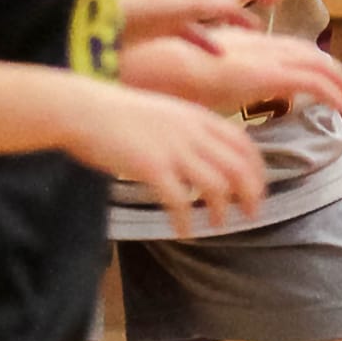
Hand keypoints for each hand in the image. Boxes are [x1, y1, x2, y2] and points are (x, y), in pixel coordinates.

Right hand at [63, 81, 266, 234]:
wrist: (84, 109)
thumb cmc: (119, 114)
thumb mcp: (166, 114)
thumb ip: (190, 132)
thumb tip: (208, 158)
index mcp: (199, 117)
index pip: (245, 145)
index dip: (257, 172)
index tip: (257, 191)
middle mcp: (192, 132)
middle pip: (239, 168)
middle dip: (250, 195)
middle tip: (249, 215)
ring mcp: (173, 149)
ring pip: (216, 187)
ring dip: (221, 210)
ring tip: (217, 224)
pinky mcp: (152, 167)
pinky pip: (179, 201)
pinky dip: (186, 221)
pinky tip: (183, 232)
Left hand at [116, 0, 278, 40]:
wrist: (85, 29)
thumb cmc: (122, 14)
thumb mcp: (164, 9)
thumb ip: (199, 6)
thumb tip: (234, 1)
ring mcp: (167, 5)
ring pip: (208, 4)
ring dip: (234, 13)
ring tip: (256, 26)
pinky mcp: (158, 25)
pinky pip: (191, 29)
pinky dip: (208, 39)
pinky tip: (220, 54)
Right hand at [180, 27, 341, 119]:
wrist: (157, 70)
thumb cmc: (166, 77)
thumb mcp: (196, 79)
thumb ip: (213, 86)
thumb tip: (215, 103)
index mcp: (241, 44)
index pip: (283, 47)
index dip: (306, 59)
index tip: (319, 73)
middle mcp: (257, 46)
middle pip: (304, 52)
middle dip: (330, 68)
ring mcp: (263, 58)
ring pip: (315, 64)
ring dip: (338, 80)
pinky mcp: (268, 75)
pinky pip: (310, 82)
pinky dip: (331, 93)